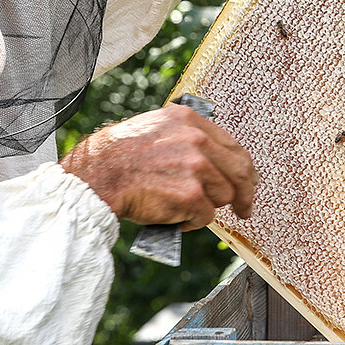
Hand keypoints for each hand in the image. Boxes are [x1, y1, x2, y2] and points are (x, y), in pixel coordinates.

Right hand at [60, 105, 257, 230]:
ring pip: (222, 196)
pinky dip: (191, 223)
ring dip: (206, 208)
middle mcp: (196, 140)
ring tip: (184, 209)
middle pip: (240, 171)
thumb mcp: (154, 129)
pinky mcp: (191, 195)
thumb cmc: (118, 157)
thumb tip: (211, 159)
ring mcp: (195, 167)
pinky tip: (175, 218)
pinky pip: (205, 216)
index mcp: (189, 121)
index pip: (233, 146)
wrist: (97, 176)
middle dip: (246, 194)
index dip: (243, 169)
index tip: (246, 183)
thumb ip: (184, 138)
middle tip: (245, 209)